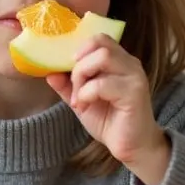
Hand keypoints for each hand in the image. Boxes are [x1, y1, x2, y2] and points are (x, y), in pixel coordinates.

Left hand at [46, 34, 170, 184]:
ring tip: (79, 97)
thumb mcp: (80, 99)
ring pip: (102, 57)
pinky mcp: (135, 93)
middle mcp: (129, 64)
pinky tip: (85, 107)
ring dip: (82, 77)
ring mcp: (134, 77)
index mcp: (119, 61)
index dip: (79, 49)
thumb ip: (66, 84)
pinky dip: (86, 94)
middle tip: (74, 88)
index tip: (69, 70)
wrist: (131, 147)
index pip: (99, 38)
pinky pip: (102, 83)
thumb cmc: (109, 120)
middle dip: (78, 65)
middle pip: (98, 43)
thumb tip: (49, 72)